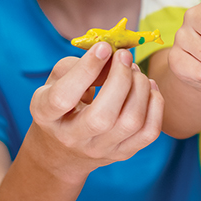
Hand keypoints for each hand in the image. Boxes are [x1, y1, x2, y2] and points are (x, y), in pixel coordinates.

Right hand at [29, 42, 162, 183]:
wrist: (63, 149)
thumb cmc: (63, 102)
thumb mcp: (57, 80)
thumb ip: (79, 65)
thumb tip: (112, 57)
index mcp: (46, 115)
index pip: (64, 97)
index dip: (86, 69)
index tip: (104, 47)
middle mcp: (72, 138)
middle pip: (103, 116)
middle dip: (121, 79)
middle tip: (124, 56)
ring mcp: (100, 150)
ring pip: (131, 122)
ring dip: (140, 88)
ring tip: (135, 71)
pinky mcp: (123, 153)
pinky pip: (149, 132)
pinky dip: (155, 104)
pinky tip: (148, 87)